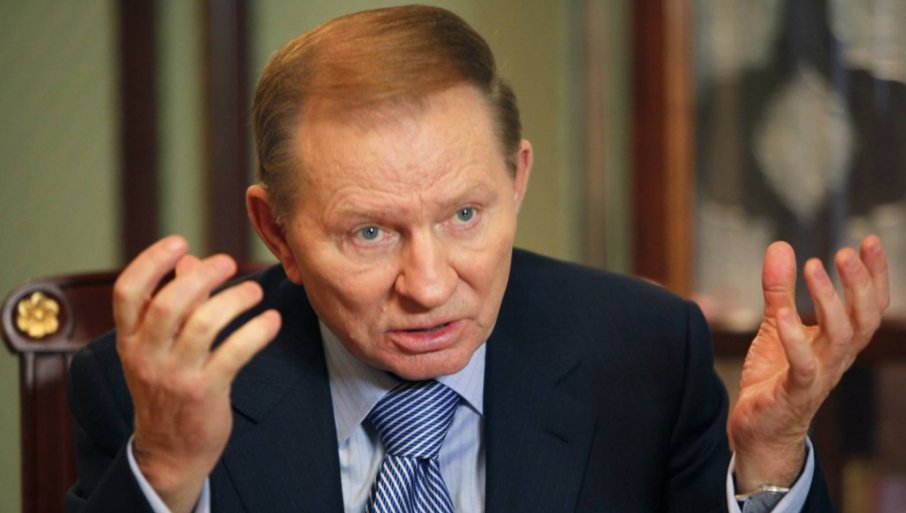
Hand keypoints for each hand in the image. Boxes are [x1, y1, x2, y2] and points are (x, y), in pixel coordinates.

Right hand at [114, 236, 280, 512]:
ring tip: (255, 291)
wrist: (170, 452)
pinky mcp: (205, 392)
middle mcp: (146, 356)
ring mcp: (175, 375)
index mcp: (130, 340)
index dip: (151, 262)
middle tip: (228, 262)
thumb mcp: (157, 349)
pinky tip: (272, 321)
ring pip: (203, 325)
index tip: (180, 243)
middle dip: (201, 276)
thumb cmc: (168, 389)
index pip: (127, 292)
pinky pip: (234, 353)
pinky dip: (257, 331)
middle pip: (169, 303)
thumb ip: (173, 303)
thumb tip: (190, 260)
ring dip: (234, 300)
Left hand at [728, 235, 888, 492]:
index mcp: (839, 340)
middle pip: (864, 319)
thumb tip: (781, 246)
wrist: (760, 428)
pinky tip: (784, 315)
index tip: (868, 241)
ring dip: (830, 301)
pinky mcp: (794, 392)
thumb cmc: (775, 376)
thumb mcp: (776, 324)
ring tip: (813, 268)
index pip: (869, 305)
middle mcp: (836, 357)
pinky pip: (804, 367)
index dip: (875, 275)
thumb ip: (779, 289)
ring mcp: (819, 375)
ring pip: (841, 338)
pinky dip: (796, 340)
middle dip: (859, 284)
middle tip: (843, 252)